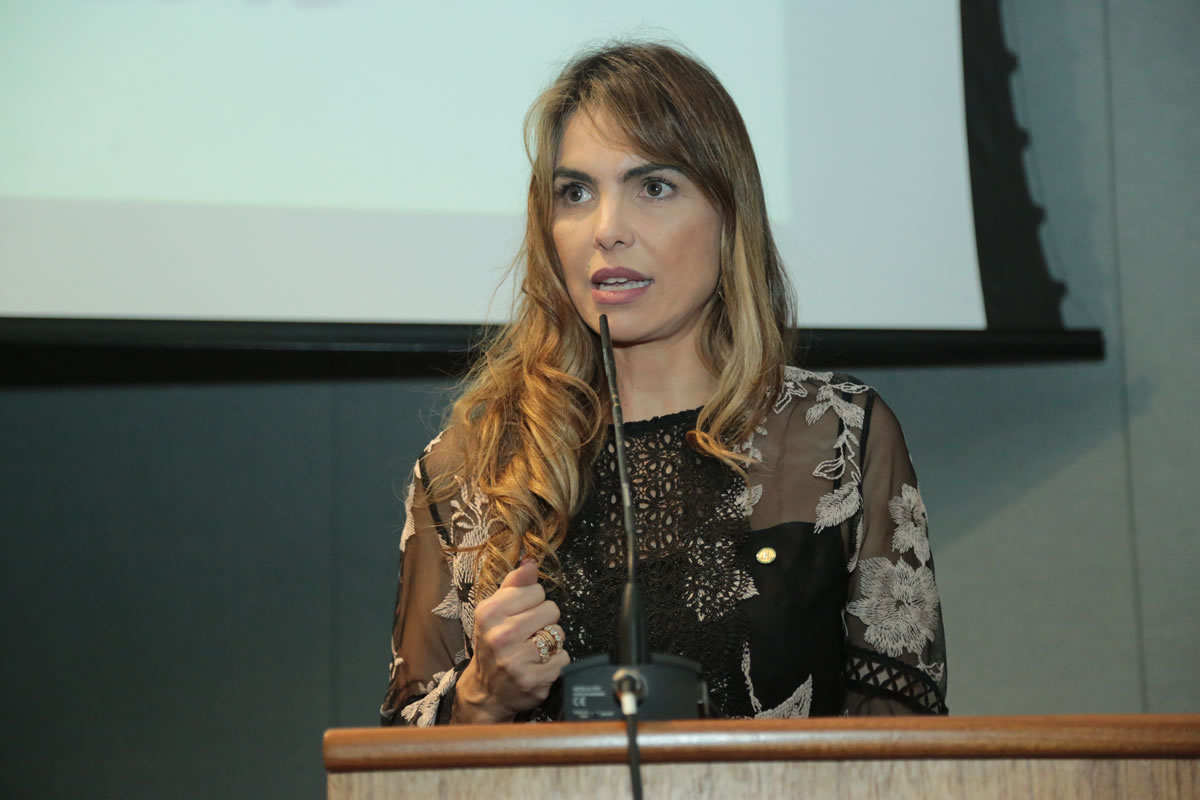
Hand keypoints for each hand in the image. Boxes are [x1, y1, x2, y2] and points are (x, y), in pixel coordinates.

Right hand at [453, 559, 569, 722]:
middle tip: (528, 634)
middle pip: (551, 610)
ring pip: (559, 634)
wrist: (487, 691)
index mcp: (489, 613)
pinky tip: (539, 666)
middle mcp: (501, 636)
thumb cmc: (493, 644)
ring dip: (552, 642)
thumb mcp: (494, 612)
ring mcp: (516, 660)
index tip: (521, 614)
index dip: (533, 602)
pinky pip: (563, 658)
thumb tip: (531, 562)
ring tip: (534, 650)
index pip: (536, 590)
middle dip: (544, 621)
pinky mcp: (533, 680)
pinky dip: (556, 662)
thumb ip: (514, 585)